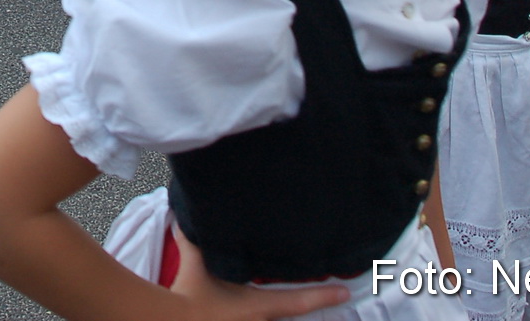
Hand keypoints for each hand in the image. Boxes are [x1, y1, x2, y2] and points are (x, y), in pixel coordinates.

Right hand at [167, 226, 350, 318]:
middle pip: (294, 320)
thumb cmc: (189, 299)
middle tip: (333, 301)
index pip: (298, 301)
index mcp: (258, 306)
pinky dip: (269, 318)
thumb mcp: (195, 267)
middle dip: (312, 311)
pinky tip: (275, 315)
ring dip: (288, 316)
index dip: (324, 296)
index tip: (346, 292)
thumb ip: (193, 242)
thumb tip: (184, 219)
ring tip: (316, 311)